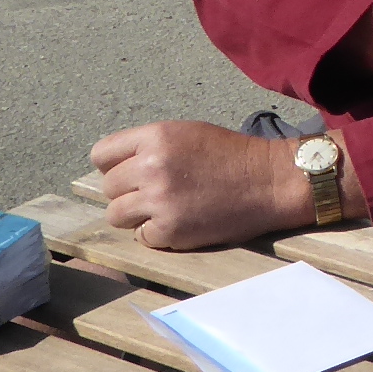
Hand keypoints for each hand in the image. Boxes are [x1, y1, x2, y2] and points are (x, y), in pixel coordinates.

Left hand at [88, 121, 310, 249]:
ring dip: (136, 216)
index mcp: (155, 137)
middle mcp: (152, 166)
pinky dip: (157, 234)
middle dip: (128, 192)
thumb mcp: (187, 134)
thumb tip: (114, 168)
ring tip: (164, 210)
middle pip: (109, 187)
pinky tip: (181, 223)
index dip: (113, 166)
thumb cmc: (232, 156)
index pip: (101, 155)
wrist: (270, 181)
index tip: (129, 174)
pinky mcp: (170, 229)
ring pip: (116, 215)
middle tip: (157, 194)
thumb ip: (149, 146)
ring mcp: (159, 199)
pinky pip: (141, 237)